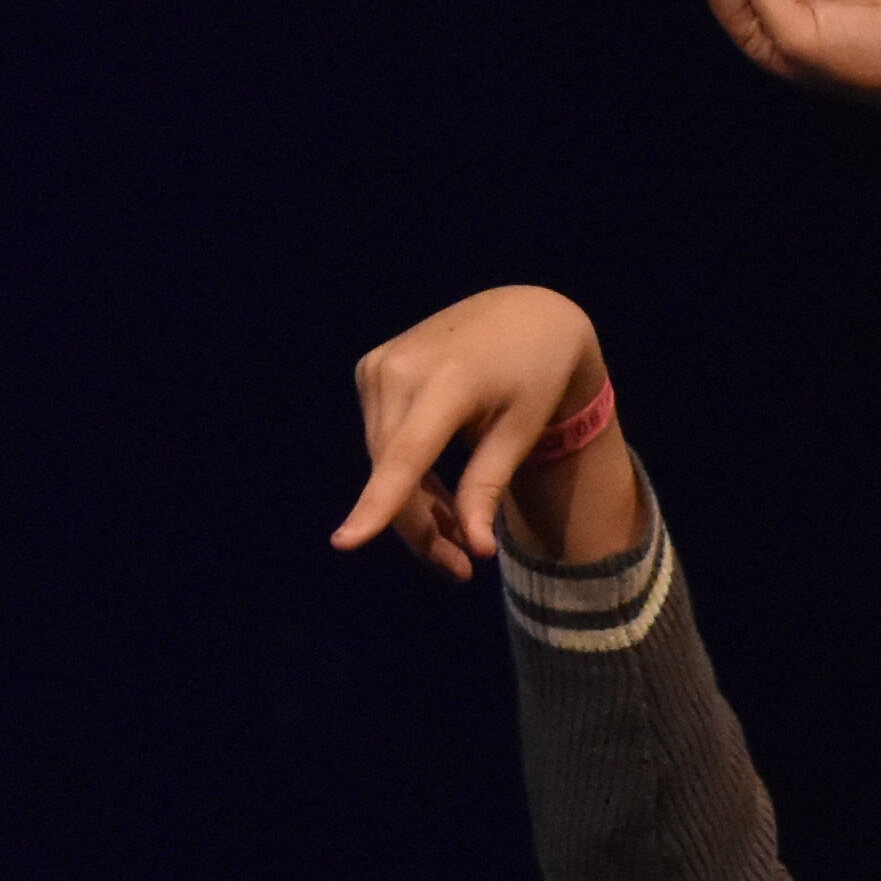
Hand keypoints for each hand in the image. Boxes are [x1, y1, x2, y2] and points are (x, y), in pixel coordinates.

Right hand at [336, 282, 612, 577]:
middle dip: (420, 527)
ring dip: (413, 504)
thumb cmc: (535, 375)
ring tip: (457, 525)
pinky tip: (434, 487)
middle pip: (393, 472)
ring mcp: (378, 365)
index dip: (378, 502)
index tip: (346, 542)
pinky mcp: (371, 368)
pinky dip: (403, 472)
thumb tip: (475, 552)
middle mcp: (400, 368)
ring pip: (382, 462)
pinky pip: (380, 440)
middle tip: (460, 567)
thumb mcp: (521, 432)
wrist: (523, 313)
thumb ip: (488, 488)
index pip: (405, 455)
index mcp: (448, 380)